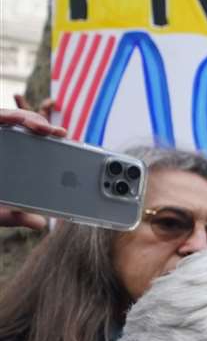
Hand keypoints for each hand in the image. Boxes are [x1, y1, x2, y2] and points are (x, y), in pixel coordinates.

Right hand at [0, 105, 68, 229]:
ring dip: (28, 117)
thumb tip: (40, 224)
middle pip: (20, 126)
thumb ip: (12, 216)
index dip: (48, 140)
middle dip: (42, 125)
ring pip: (7, 117)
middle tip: (61, 133)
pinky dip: (8, 117)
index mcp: (2, 157)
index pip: (27, 143)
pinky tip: (20, 121)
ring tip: (45, 127)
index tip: (67, 140)